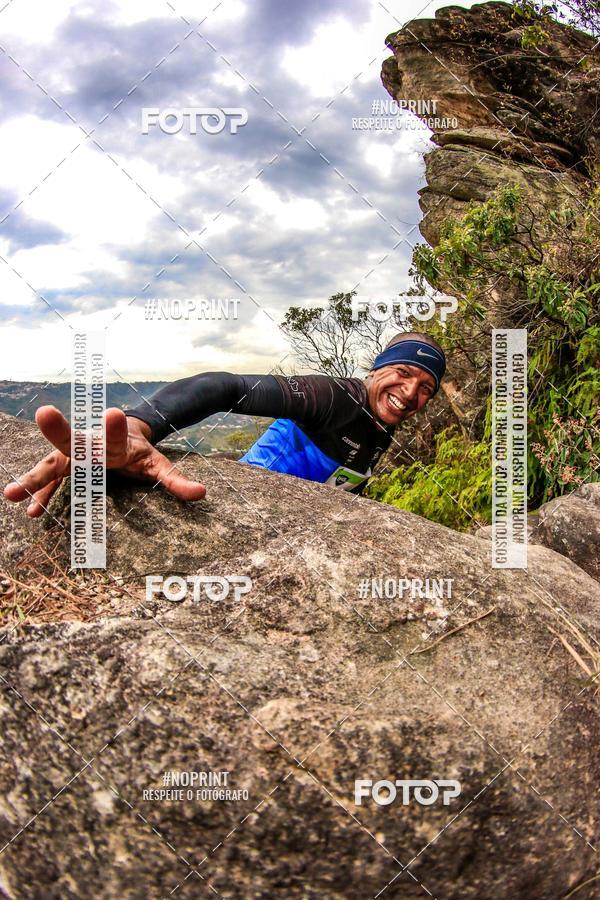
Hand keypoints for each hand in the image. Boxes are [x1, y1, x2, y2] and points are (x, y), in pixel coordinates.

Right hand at [3, 405, 205, 516]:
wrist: (119, 434)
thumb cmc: (139, 451)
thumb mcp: (158, 464)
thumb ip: (176, 479)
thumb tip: (203, 494)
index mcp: (117, 441)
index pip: (118, 433)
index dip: (116, 425)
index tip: (115, 412)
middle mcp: (91, 444)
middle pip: (75, 438)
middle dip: (59, 428)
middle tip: (44, 412)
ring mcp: (73, 455)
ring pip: (52, 463)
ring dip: (34, 477)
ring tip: (12, 492)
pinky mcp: (63, 467)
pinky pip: (49, 482)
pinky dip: (39, 493)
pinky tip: (29, 509)